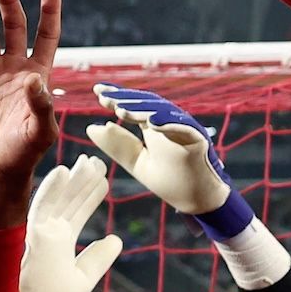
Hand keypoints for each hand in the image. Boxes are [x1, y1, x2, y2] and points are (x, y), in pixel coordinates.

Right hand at [19, 159, 121, 291]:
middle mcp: (50, 232)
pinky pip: (42, 207)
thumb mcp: (83, 278)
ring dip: (73, 179)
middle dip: (84, 181)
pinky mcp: (31, 234)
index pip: (78, 212)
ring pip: (59, 198)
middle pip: (70, 200)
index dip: (91, 195)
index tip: (104, 178)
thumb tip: (117, 239)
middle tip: (97, 161)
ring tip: (89, 162)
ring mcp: (40, 231)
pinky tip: (63, 171)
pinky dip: (51, 188)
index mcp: (60, 241)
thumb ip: (99, 258)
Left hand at [87, 83, 232, 215]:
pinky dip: (169, 124)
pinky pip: (184, 128)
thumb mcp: (136, 163)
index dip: (118, 96)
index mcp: (155, 126)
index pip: (135, 105)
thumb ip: (117, 146)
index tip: (97, 90)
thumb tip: (92, 127)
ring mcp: (185, 129)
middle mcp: (170, 123)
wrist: (196, 201)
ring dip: (142, 110)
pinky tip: (152, 123)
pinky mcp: (199, 140)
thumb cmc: (171, 182)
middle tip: (104, 97)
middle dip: (126, 99)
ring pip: (164, 113)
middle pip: (148, 104)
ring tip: (121, 111)